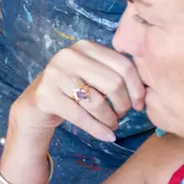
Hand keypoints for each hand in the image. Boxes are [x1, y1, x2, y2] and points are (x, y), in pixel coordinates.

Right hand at [9, 41, 144, 142]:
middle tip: (122, 115)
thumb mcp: (92, 74)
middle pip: (113, 83)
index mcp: (85, 46)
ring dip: (110, 120)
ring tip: (112, 125)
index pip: (123, 65)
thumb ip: (114, 73)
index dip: (137, 88)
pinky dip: (98, 129)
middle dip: (123, 105)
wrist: (36, 105)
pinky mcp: (46, 95)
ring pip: (97, 101)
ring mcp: (54, 74)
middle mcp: (68, 56)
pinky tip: (107, 136)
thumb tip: (147, 88)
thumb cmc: (72, 90)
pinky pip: (81, 116)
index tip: (140, 104)